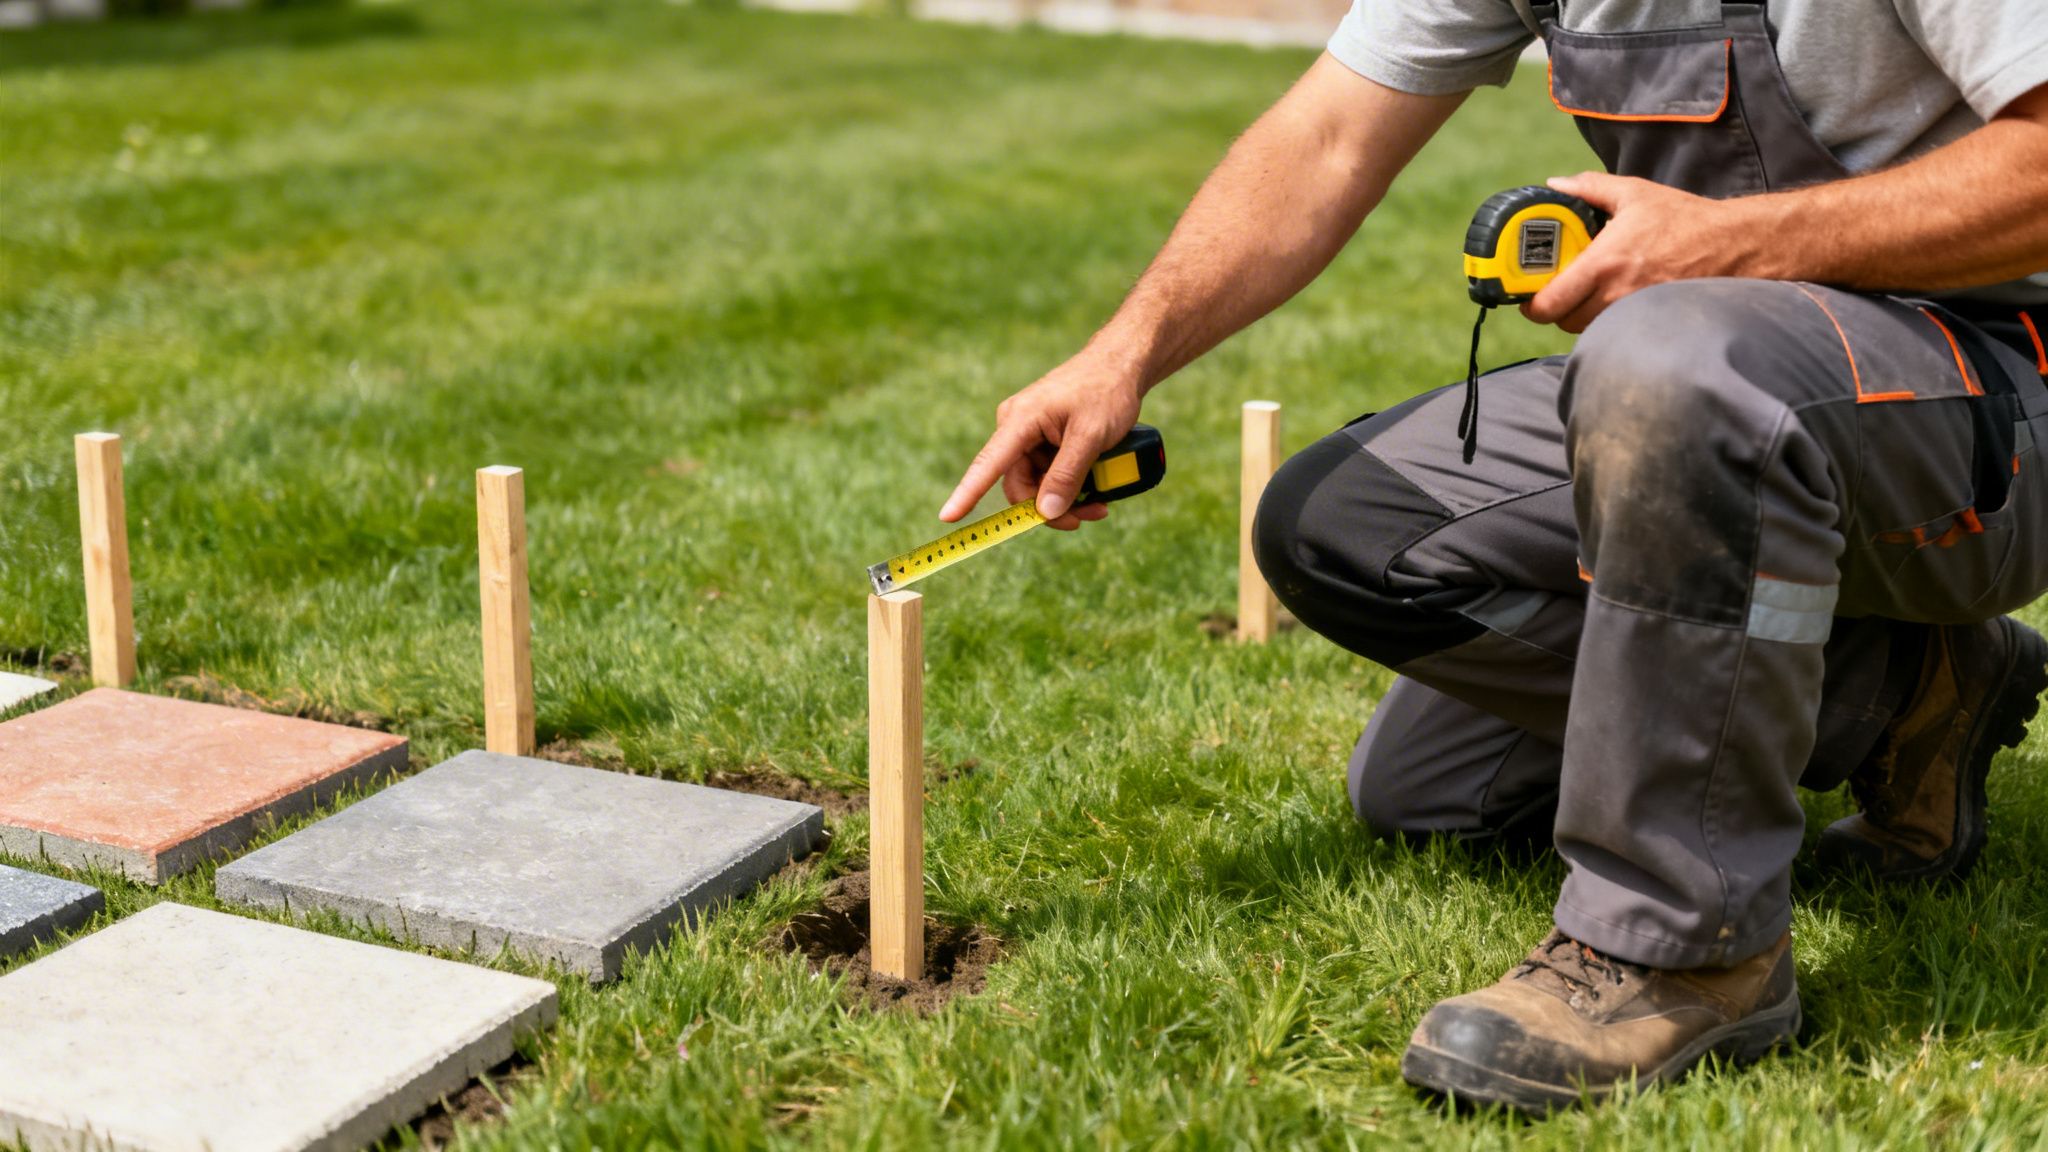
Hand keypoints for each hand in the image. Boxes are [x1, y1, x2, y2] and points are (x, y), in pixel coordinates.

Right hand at [941, 353, 1142, 530]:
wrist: (1121, 365)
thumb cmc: (1106, 391)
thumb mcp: (1090, 436)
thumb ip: (1067, 474)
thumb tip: (1045, 513)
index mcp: (1020, 421)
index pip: (987, 464)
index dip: (967, 493)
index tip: (948, 516)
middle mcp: (1017, 428)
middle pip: (1021, 485)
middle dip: (1050, 507)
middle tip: (1085, 516)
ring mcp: (1030, 434)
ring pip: (1038, 484)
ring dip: (1066, 499)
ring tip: (1099, 502)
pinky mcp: (1045, 439)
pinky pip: (1049, 473)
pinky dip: (1070, 485)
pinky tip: (1094, 488)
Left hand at [1524, 173, 1745, 332]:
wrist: (1733, 245)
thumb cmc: (1683, 219)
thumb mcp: (1634, 194)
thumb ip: (1589, 188)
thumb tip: (1555, 185)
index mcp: (1604, 264)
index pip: (1549, 305)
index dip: (1531, 305)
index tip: (1527, 295)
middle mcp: (1615, 294)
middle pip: (1563, 322)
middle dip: (1554, 309)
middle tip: (1556, 291)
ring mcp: (1633, 312)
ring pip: (1586, 328)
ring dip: (1579, 315)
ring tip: (1584, 293)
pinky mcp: (1649, 320)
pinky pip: (1612, 329)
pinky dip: (1604, 319)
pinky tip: (1611, 299)